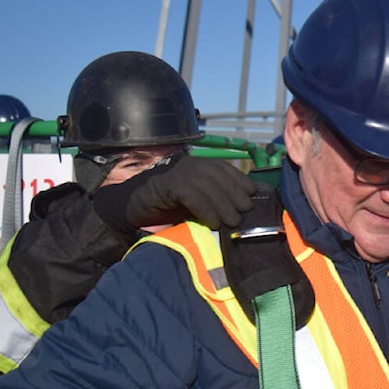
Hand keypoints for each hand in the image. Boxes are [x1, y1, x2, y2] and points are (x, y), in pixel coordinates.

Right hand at [93, 154, 256, 232]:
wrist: (134, 210)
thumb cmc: (170, 208)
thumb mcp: (197, 201)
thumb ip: (215, 199)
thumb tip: (243, 207)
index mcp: (199, 165)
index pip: (225, 168)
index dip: (240, 180)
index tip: (253, 194)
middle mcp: (189, 164)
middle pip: (218, 176)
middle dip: (234, 194)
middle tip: (245, 212)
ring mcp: (177, 172)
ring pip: (207, 185)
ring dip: (222, 205)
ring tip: (232, 222)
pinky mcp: (166, 184)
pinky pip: (191, 195)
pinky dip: (205, 210)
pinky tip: (213, 223)